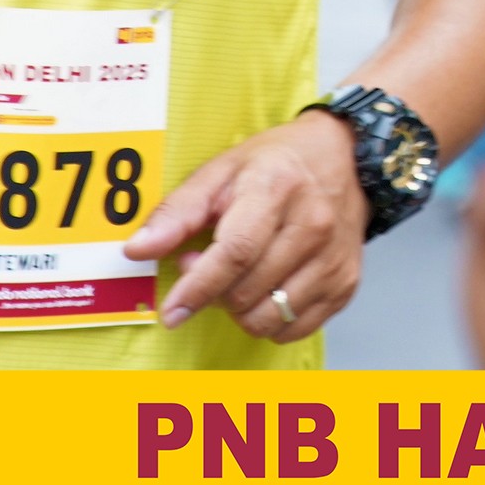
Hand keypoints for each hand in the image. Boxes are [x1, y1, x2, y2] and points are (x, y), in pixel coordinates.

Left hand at [125, 109, 368, 340]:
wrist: (343, 156)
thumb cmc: (276, 164)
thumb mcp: (221, 171)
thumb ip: (177, 212)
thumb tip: (138, 250)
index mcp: (277, 189)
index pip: (236, 252)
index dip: (198, 287)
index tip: (172, 310)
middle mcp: (314, 225)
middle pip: (247, 291)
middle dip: (212, 291)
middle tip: (205, 263)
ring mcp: (334, 258)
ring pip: (269, 317)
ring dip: (239, 309)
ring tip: (236, 277)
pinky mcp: (346, 283)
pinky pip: (294, 329)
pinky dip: (270, 321)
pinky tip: (264, 290)